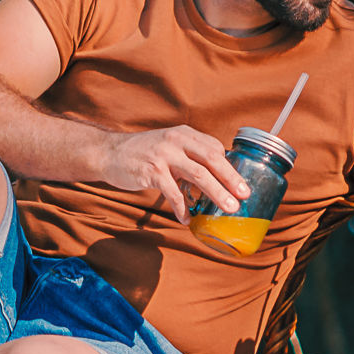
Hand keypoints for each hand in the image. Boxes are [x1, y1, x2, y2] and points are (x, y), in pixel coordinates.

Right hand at [99, 127, 249, 221]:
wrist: (109, 153)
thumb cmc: (144, 153)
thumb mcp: (169, 146)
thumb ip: (189, 156)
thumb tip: (216, 179)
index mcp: (184, 133)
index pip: (214, 148)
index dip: (230, 166)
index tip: (241, 183)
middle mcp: (176, 140)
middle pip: (212, 159)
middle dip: (231, 178)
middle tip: (244, 195)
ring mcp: (163, 154)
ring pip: (198, 174)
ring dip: (216, 193)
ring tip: (228, 209)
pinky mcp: (151, 171)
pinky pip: (173, 193)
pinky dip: (182, 208)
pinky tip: (187, 220)